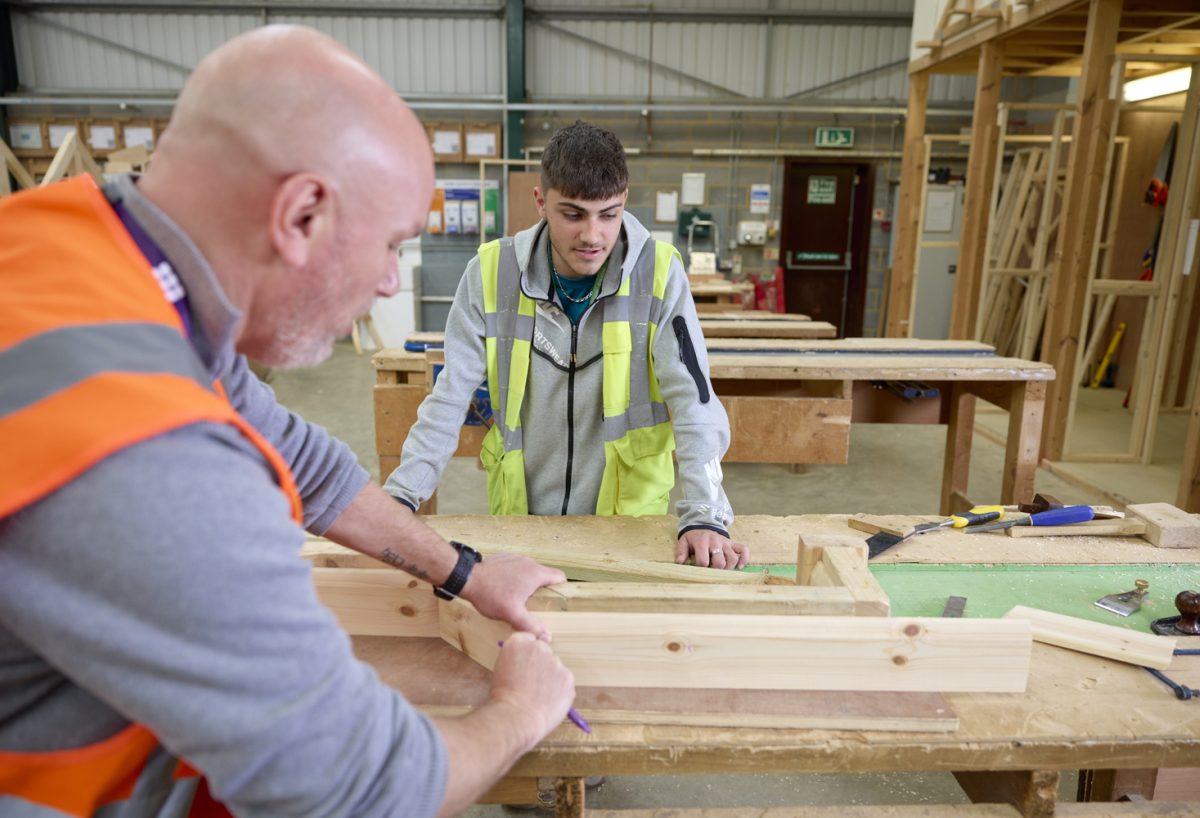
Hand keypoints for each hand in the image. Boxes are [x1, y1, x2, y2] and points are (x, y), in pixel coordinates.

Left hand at [460, 553, 565, 639]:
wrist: (468, 578)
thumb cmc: (492, 595)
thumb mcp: (512, 614)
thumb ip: (531, 626)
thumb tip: (547, 637)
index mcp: (536, 573)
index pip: (559, 577)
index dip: (560, 589)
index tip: (553, 601)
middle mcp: (529, 562)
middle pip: (544, 575)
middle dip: (541, 589)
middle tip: (533, 604)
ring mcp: (516, 557)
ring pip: (529, 571)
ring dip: (527, 583)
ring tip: (516, 597)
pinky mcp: (504, 557)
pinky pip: (516, 567)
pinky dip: (514, 576)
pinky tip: (503, 588)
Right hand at [488, 631, 575, 746]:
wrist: (516, 717)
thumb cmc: (502, 698)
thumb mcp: (500, 668)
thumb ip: (516, 658)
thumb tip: (525, 661)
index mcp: (518, 642)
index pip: (528, 639)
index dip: (526, 655)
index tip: (524, 666)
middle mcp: (539, 647)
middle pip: (543, 651)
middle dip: (540, 664)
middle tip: (530, 683)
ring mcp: (556, 662)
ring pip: (555, 667)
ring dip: (550, 677)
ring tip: (537, 696)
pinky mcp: (568, 678)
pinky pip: (564, 681)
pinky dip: (559, 690)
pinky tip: (547, 701)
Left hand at [675, 529, 748, 569]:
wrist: (703, 524)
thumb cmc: (694, 537)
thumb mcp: (684, 542)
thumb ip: (681, 552)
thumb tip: (679, 563)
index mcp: (702, 542)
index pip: (703, 560)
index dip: (701, 568)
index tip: (699, 570)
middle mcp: (715, 542)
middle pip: (720, 561)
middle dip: (716, 570)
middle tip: (712, 572)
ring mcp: (726, 543)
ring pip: (732, 558)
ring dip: (728, 568)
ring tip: (723, 571)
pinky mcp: (733, 543)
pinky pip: (743, 550)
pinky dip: (744, 559)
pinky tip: (739, 567)